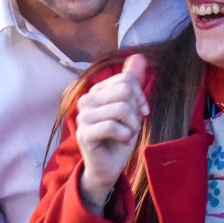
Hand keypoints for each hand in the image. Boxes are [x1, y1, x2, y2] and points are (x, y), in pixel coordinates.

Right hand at [76, 54, 148, 207]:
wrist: (109, 167)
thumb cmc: (119, 137)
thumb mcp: (130, 109)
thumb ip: (132, 83)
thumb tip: (138, 56)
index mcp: (97, 91)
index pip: (126, 80)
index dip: (139, 96)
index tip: (141, 112)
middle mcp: (86, 100)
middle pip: (124, 90)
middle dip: (135, 110)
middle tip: (132, 125)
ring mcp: (82, 116)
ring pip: (119, 108)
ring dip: (132, 125)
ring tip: (127, 134)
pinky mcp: (84, 133)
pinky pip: (111, 126)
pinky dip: (124, 134)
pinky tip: (123, 140)